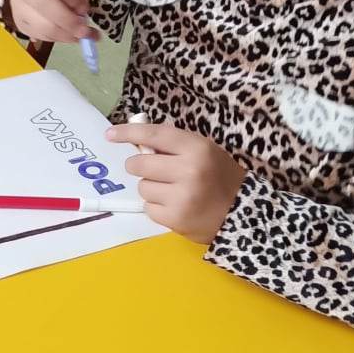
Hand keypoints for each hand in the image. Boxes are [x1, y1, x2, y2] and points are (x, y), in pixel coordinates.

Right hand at [8, 0, 107, 47]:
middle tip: (86, 28)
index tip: (86, 6)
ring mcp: (18, 5)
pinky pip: (40, 35)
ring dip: (67, 34)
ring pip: (42, 25)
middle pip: (46, 5)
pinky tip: (71, 36)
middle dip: (70, 20)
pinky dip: (59, 39)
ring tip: (82, 34)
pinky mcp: (20, 22)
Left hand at [106, 122, 244, 242]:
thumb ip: (174, 146)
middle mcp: (188, 170)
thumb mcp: (205, 152)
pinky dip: (157, 207)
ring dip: (152, 189)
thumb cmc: (221, 178)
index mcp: (197, 148)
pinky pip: (148, 208)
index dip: (129, 133)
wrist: (243, 213)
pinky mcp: (175, 219)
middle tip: (152, 171)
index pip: (155, 134)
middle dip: (140, 167)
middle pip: (139, 164)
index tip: (110, 134)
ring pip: (142, 187)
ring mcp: (181, 197)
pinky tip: (175, 206)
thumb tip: (138, 139)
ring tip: (172, 192)